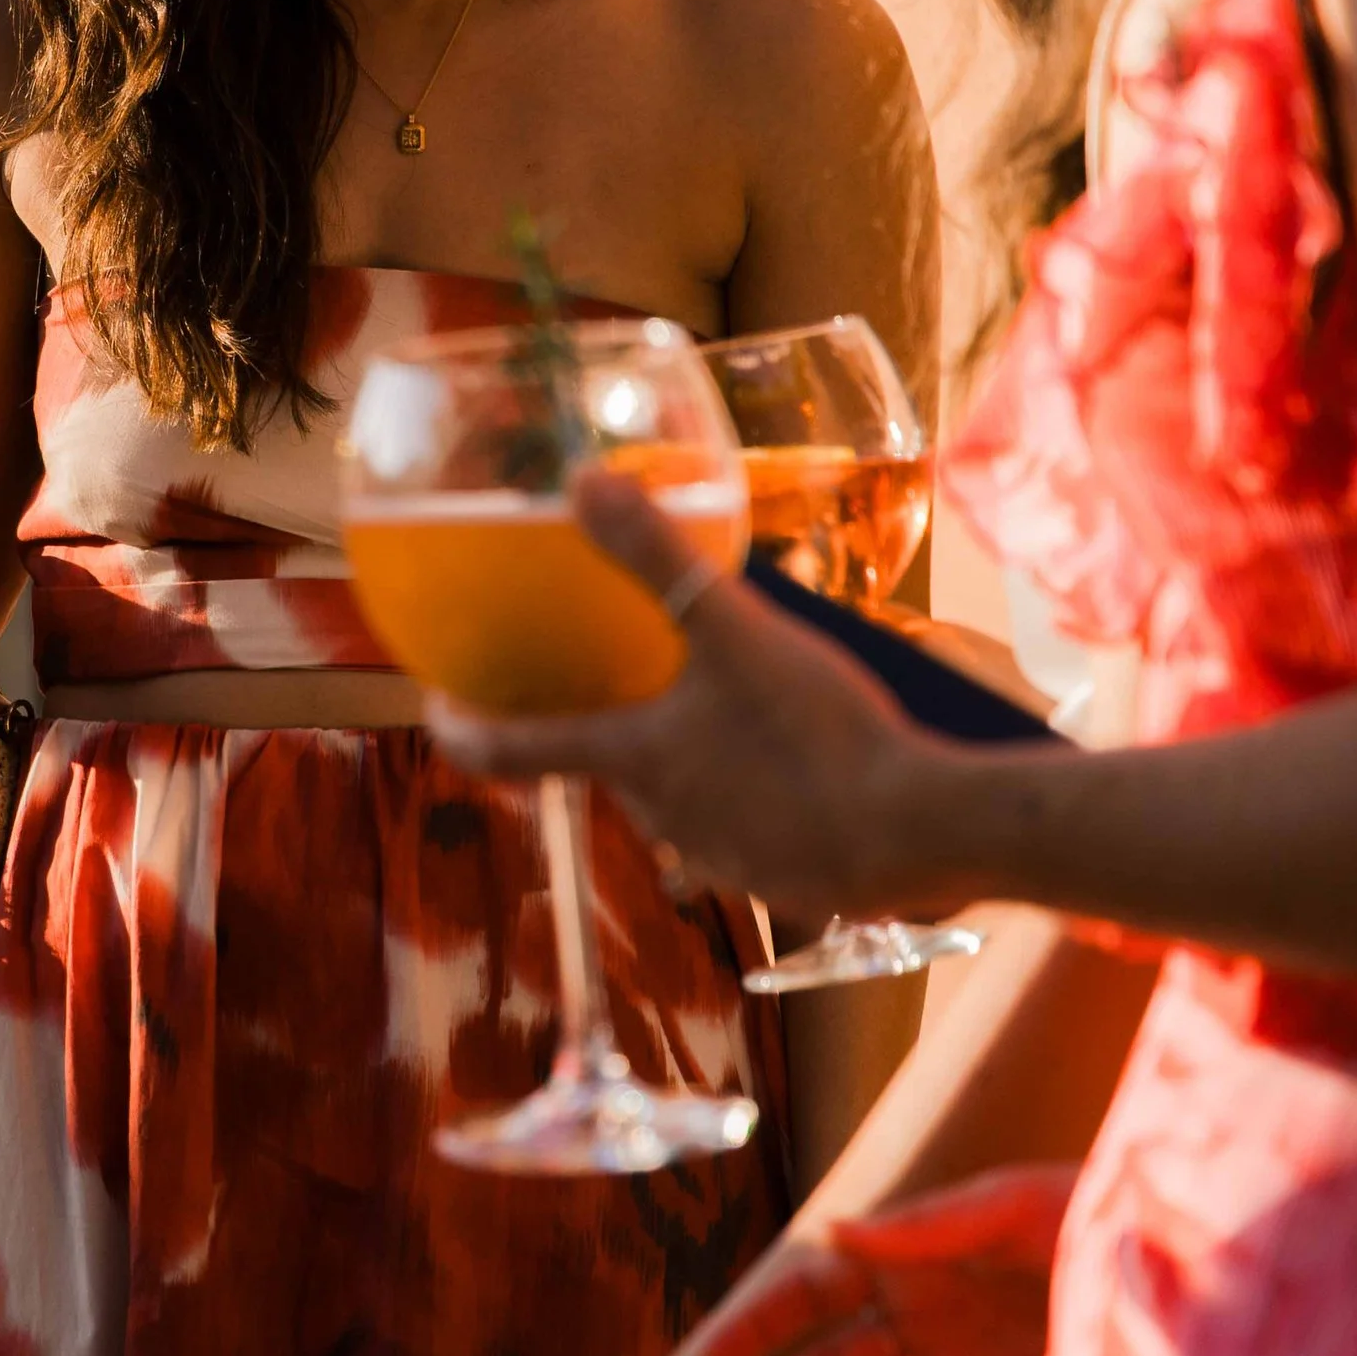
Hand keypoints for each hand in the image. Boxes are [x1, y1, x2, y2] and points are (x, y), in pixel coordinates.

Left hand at [422, 459, 975, 927]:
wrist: (920, 832)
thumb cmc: (819, 734)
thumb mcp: (736, 629)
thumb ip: (658, 556)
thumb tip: (581, 481)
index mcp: (631, 758)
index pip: (510, 752)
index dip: (462, 728)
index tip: (436, 707)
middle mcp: (660, 815)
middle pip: (607, 768)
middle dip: (604, 727)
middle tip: (618, 677)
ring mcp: (720, 855)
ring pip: (679, 798)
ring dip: (686, 758)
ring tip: (727, 708)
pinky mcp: (778, 874)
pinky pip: (744, 825)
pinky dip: (752, 790)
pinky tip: (800, 757)